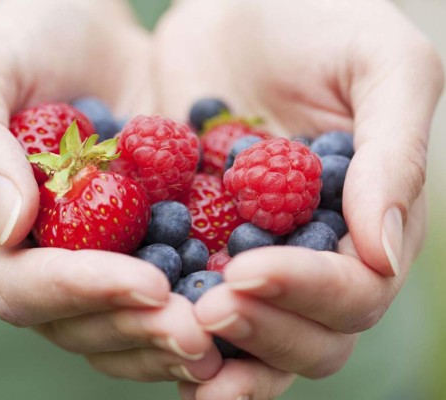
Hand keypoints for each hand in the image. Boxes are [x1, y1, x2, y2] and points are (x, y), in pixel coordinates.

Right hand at [0, 0, 220, 382]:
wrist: (87, 40)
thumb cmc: (23, 44)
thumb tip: (7, 227)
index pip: (21, 285)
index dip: (82, 291)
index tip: (147, 284)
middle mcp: (30, 265)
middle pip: (74, 323)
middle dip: (137, 327)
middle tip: (198, 332)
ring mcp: (84, 265)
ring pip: (118, 327)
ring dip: (168, 338)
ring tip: (220, 337)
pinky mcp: (131, 253)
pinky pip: (155, 299)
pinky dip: (190, 311)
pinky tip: (231, 314)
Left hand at [155, 0, 442, 397]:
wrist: (232, 6)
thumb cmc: (315, 20)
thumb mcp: (380, 65)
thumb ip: (396, 156)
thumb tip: (384, 255)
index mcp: (364, 222)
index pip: (354, 293)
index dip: (308, 293)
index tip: (250, 270)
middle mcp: (310, 252)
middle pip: (306, 336)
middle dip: (261, 330)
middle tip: (208, 309)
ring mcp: (250, 253)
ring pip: (247, 336)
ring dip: (215, 350)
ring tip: (172, 334)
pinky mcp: (196, 242)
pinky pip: (185, 299)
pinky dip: (167, 323)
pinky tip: (140, 326)